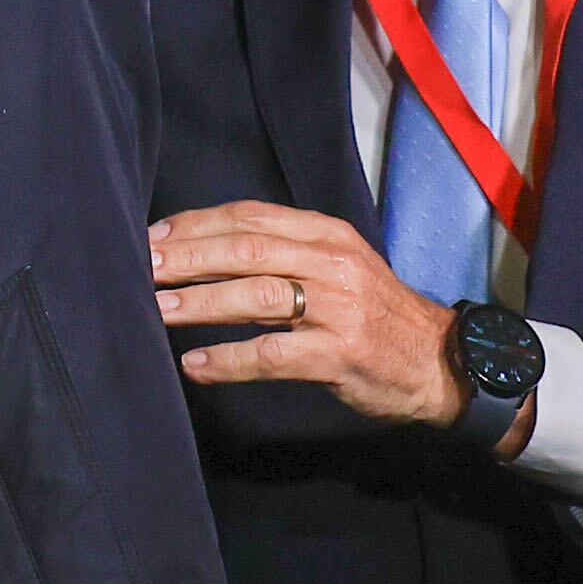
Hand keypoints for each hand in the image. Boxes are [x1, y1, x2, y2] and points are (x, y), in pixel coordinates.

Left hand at [152, 201, 474, 433]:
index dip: (196, 225)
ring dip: (198, 303)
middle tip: (142, 267)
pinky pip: (273, 355)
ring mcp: (337, 308)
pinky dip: (228, 360)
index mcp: (326, 234)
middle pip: (246, 249)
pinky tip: (195, 366)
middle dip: (186, 257)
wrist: (441, 362)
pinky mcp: (339, 354)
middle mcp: (331, 263)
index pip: (250, 217)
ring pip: (255, 296)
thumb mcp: (335, 267)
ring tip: (156, 310)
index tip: (153, 236)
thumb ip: (282, 255)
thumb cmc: (374, 315)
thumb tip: (203, 253)